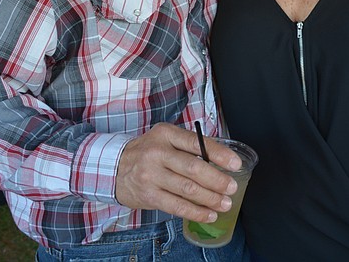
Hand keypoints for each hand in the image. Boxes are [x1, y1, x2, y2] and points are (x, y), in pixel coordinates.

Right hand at [115, 123, 240, 223]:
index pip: (197, 143)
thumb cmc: (147, 152)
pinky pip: (177, 206)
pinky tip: (209, 214)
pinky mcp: (148, 195)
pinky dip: (196, 212)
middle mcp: (157, 152)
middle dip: (217, 180)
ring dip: (210, 198)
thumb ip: (188, 146)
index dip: (219, 154)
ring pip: (188, 189)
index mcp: (165, 134)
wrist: (114, 168)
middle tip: (232, 187)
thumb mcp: (164, 139)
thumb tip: (221, 161)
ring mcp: (151, 175)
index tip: (235, 164)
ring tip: (224, 203)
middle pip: (194, 168)